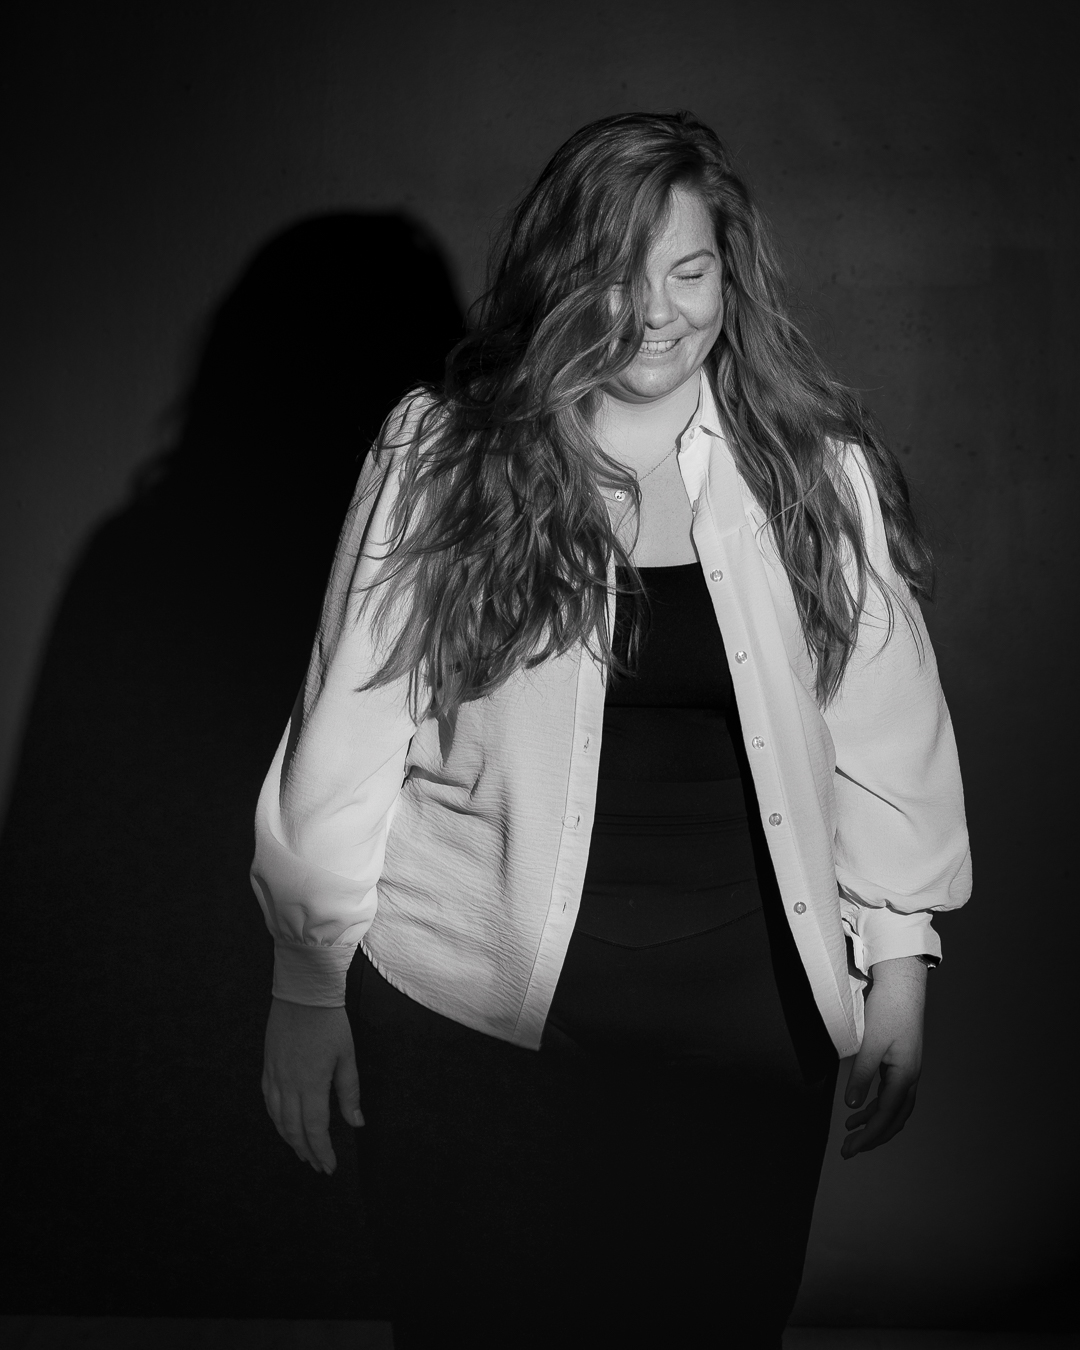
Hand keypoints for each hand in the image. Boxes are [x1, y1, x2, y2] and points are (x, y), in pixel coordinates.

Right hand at [262, 998, 362, 1174]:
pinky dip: (275, 1119)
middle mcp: (289, 1085)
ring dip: (290, 1139)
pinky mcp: (267, 1066)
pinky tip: (283, 1124)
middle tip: (318, 1166)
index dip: (322, 1151)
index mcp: (311, 1084)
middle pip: (294, 1130)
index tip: (329, 1167)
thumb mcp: (347, 1056)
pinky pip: (267, 1101)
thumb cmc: (330, 1022)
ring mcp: (275, 1076)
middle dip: (307, 1152)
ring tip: (302, 1152)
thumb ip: (349, 1092)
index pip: (315, 1129)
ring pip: (278, 1119)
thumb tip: (356, 1123)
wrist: (303, 992)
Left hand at [841, 956, 926, 1159]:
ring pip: (894, 1108)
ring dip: (873, 1122)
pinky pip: (890, 1094)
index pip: (886, 1115)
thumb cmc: (887, 1010)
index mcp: (905, 1075)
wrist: (903, 985)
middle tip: (849, 1150)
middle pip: (894, 1118)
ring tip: (850, 1132)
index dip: (869, 1135)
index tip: (851, 1148)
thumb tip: (851, 1105)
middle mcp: (910, 1077)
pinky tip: (859, 1108)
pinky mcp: (901, 1062)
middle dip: (872, 1136)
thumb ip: (861, 1075)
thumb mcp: (870, 1042)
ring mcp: (907, 1070)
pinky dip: (875, 1106)